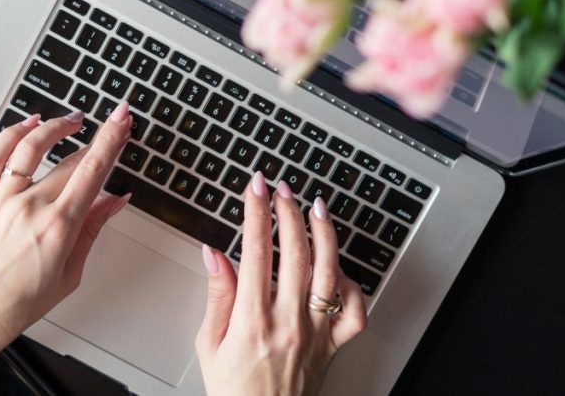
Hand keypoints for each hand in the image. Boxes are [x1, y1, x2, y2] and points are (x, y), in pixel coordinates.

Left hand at [0, 103, 131, 394]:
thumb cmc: (17, 303)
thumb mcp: (69, 273)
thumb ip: (92, 229)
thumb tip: (114, 201)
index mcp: (58, 227)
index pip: (93, 170)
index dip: (112, 139)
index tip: (122, 119)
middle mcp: (30, 207)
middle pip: (70, 160)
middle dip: (96, 139)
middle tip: (109, 127)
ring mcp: (1, 199)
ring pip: (32, 146)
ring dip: (56, 126)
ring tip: (72, 121)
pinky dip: (13, 132)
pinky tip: (28, 124)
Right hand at [195, 173, 367, 395]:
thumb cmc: (234, 391)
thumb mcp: (209, 344)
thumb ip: (217, 295)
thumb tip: (214, 254)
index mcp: (253, 320)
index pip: (256, 251)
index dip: (256, 212)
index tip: (255, 187)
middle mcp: (288, 322)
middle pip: (295, 252)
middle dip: (288, 211)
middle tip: (281, 189)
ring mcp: (315, 332)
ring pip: (328, 272)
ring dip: (324, 233)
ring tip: (315, 207)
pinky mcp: (333, 345)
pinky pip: (355, 310)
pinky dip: (352, 283)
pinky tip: (338, 266)